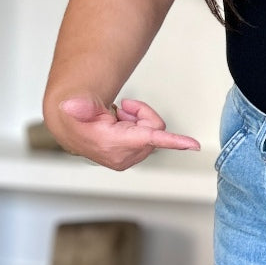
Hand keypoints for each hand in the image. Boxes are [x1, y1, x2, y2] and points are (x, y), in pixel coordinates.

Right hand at [52, 95, 200, 170]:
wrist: (71, 129)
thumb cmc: (76, 117)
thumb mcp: (76, 104)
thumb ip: (79, 104)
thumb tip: (72, 105)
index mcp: (112, 144)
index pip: (148, 139)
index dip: (173, 141)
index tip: (194, 144)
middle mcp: (123, 156)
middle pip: (154, 128)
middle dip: (141, 114)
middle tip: (121, 110)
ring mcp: (128, 159)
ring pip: (153, 132)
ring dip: (137, 121)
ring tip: (116, 119)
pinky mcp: (132, 159)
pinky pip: (150, 137)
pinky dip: (137, 127)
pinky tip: (120, 126)